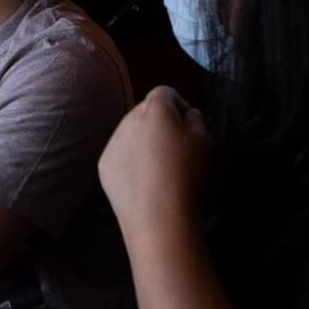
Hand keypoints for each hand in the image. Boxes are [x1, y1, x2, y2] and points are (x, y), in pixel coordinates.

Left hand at [98, 86, 209, 233]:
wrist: (157, 216)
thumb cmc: (186, 174)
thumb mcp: (205, 142)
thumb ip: (196, 120)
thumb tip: (187, 114)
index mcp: (155, 109)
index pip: (165, 92)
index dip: (179, 105)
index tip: (188, 125)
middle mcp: (128, 119)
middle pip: (145, 111)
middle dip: (160, 122)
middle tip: (176, 147)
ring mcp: (112, 142)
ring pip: (130, 132)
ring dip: (143, 140)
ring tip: (159, 167)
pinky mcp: (103, 165)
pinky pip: (119, 153)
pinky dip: (130, 160)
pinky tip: (144, 180)